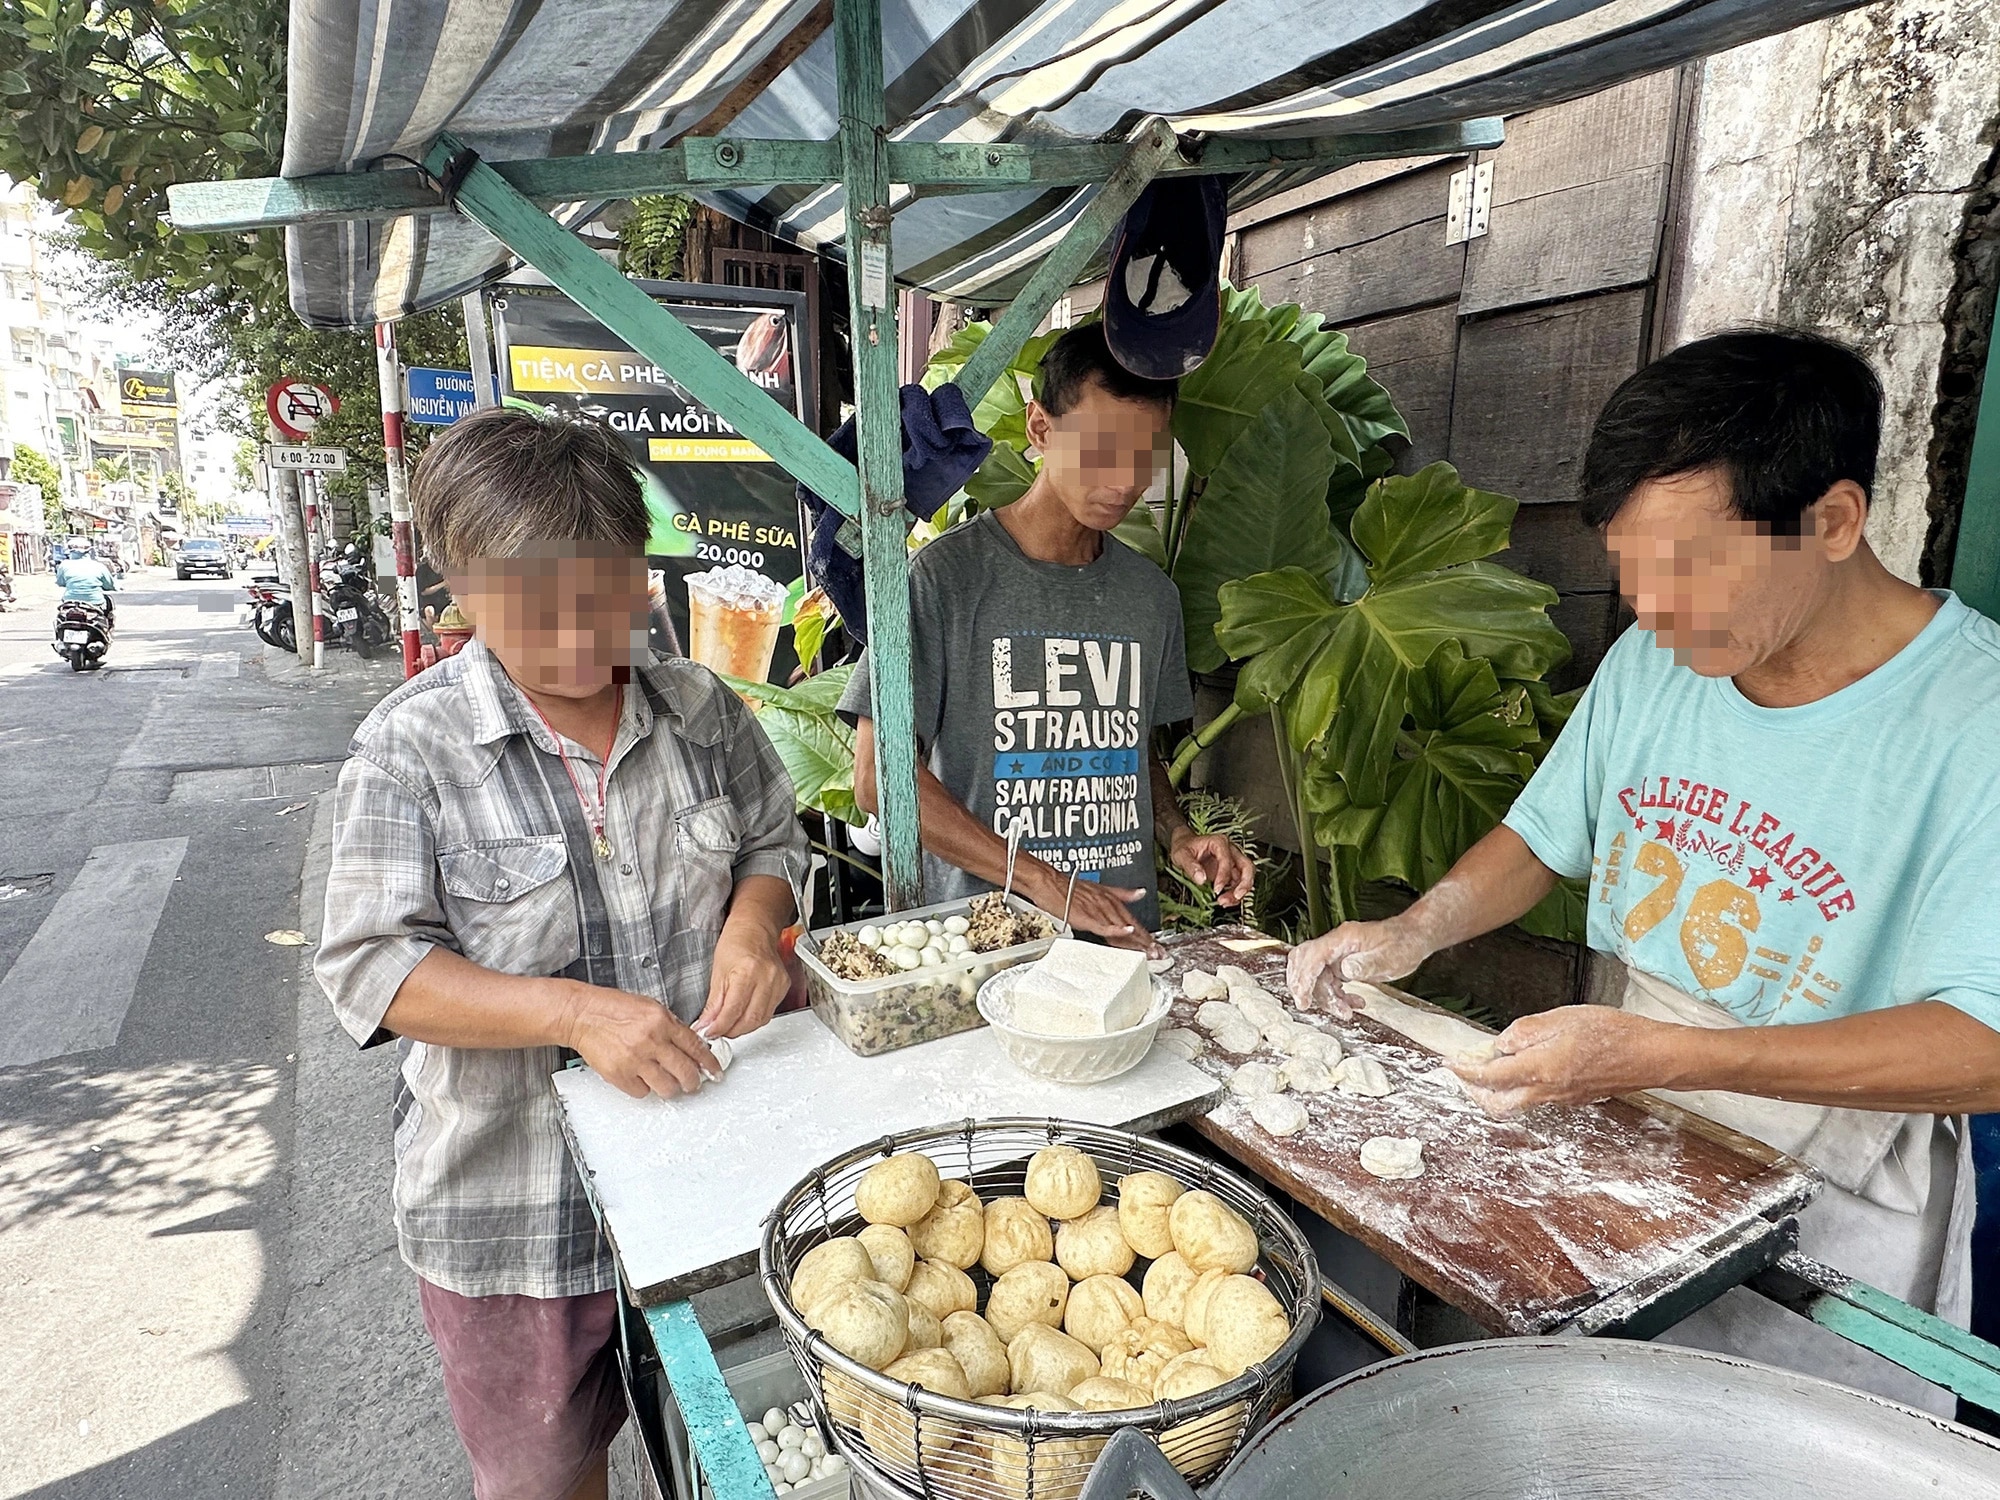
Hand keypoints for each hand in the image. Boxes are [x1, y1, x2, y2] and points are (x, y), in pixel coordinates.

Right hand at [561, 981, 717, 1098]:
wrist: (583, 1015)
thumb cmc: (612, 1009)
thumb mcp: (650, 1007)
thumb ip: (672, 1026)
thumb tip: (691, 1046)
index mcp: (661, 1021)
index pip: (695, 1047)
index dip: (709, 1062)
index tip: (714, 1070)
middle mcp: (651, 1041)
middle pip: (685, 1072)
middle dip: (693, 1081)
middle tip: (693, 1082)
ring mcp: (635, 1060)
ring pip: (667, 1088)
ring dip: (671, 1088)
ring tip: (668, 1082)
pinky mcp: (619, 1075)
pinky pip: (642, 1092)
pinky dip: (645, 1088)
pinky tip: (642, 1078)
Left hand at [698, 920, 791, 1038]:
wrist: (755, 928)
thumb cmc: (736, 942)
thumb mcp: (717, 971)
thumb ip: (713, 1003)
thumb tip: (706, 1025)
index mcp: (747, 971)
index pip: (733, 1010)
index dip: (719, 1027)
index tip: (708, 1032)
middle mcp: (766, 978)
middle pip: (750, 1019)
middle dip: (731, 1031)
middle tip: (717, 1032)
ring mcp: (778, 983)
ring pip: (761, 1020)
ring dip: (742, 1028)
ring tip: (728, 1026)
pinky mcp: (783, 988)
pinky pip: (769, 1012)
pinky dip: (754, 1019)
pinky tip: (743, 1017)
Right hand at [1024, 861, 1159, 955]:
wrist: (1050, 882)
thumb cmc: (1070, 887)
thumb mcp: (1101, 888)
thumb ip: (1123, 893)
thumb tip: (1141, 893)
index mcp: (1112, 900)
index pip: (1133, 920)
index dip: (1146, 934)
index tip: (1157, 946)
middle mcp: (1108, 905)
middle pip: (1131, 926)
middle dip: (1146, 942)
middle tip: (1159, 954)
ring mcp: (1098, 910)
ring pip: (1121, 928)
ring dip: (1136, 941)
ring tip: (1149, 953)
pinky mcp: (1086, 916)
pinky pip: (1103, 925)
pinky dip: (1116, 929)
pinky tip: (1126, 933)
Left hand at [1168, 829, 1255, 906]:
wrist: (1184, 846)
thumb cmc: (1185, 847)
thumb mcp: (1181, 854)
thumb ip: (1190, 866)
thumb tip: (1201, 879)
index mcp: (1219, 843)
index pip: (1228, 859)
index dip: (1224, 876)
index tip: (1217, 889)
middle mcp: (1230, 851)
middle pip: (1247, 867)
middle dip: (1244, 884)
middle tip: (1236, 896)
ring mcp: (1232, 862)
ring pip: (1246, 877)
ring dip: (1240, 892)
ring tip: (1225, 902)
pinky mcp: (1231, 873)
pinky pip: (1239, 884)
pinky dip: (1235, 894)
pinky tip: (1225, 901)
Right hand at [1287, 916, 1433, 1016]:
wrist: (1413, 937)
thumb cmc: (1404, 944)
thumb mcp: (1389, 958)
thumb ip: (1367, 964)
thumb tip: (1346, 970)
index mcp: (1344, 939)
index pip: (1313, 957)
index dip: (1304, 979)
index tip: (1303, 999)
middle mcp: (1337, 945)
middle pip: (1305, 962)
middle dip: (1304, 986)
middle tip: (1308, 1005)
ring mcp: (1338, 954)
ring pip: (1317, 976)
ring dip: (1326, 996)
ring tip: (1345, 1010)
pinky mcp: (1342, 963)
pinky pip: (1329, 980)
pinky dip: (1335, 995)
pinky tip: (1351, 1003)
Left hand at [1450, 1006, 1677, 1116]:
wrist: (1652, 1056)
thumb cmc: (1612, 1032)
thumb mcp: (1563, 1018)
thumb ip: (1526, 1031)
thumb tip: (1500, 1043)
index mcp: (1540, 1069)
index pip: (1489, 1076)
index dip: (1465, 1071)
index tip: (1449, 1063)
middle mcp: (1547, 1091)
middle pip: (1498, 1104)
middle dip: (1475, 1091)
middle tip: (1465, 1071)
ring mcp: (1561, 1099)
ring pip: (1517, 1104)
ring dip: (1496, 1090)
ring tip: (1490, 1065)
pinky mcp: (1574, 1098)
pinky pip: (1537, 1098)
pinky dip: (1520, 1087)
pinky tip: (1524, 1065)